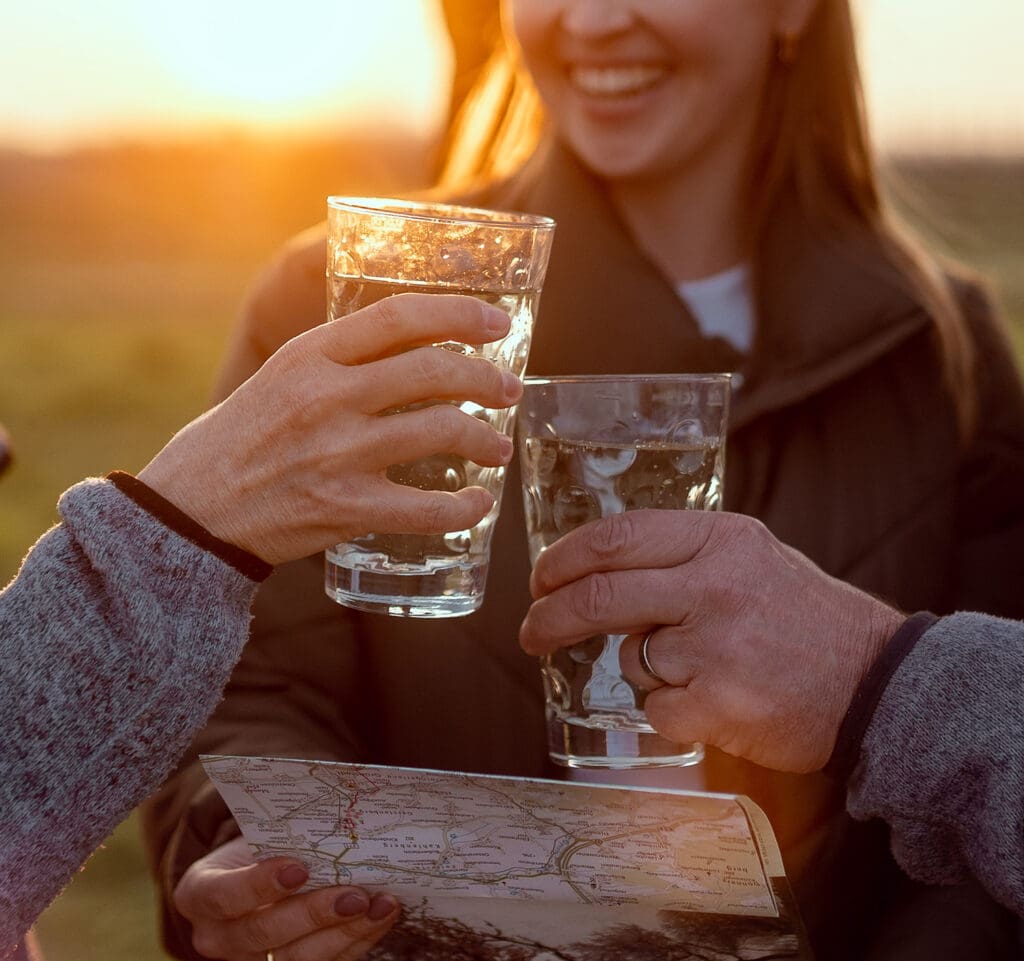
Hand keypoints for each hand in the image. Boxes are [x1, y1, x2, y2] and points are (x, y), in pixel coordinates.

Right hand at [139, 293, 521, 563]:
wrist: (189, 512)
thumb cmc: (236, 441)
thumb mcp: (278, 378)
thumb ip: (336, 361)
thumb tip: (409, 350)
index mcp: (310, 355)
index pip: (401, 316)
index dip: (460, 314)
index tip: (496, 323)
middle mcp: (328, 396)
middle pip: (434, 370)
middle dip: (486, 378)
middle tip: (508, 391)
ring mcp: (338, 453)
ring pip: (440, 430)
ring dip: (485, 439)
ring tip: (499, 447)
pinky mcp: (345, 507)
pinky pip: (425, 507)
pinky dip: (463, 507)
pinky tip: (478, 505)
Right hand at [174, 836, 398, 960]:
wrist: (257, 870)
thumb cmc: (260, 842)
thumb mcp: (258, 830)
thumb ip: (282, 829)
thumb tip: (334, 808)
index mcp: (200, 894)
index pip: (224, 897)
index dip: (259, 886)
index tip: (299, 868)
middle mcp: (219, 936)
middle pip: (264, 934)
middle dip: (313, 914)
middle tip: (354, 895)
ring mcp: (252, 960)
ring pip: (299, 958)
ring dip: (346, 933)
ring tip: (381, 905)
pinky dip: (358, 940)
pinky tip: (382, 916)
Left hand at [519, 510, 904, 772]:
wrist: (878, 684)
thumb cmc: (806, 620)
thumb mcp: (752, 558)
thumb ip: (683, 556)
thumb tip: (600, 566)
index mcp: (721, 539)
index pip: (616, 537)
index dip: (564, 559)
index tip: (540, 578)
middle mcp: (715, 584)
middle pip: (600, 595)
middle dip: (550, 617)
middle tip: (530, 632)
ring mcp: (716, 645)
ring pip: (632, 659)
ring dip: (648, 671)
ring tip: (704, 671)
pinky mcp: (719, 704)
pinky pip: (658, 709)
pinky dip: (674, 712)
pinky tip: (718, 704)